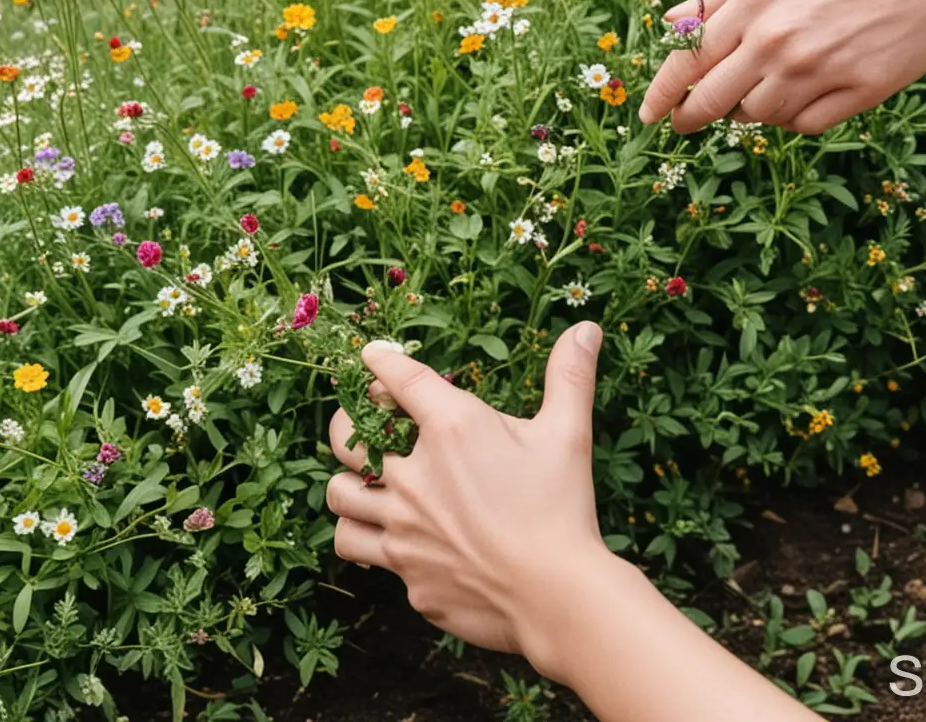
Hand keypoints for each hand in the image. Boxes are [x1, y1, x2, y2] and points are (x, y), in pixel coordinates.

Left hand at [325, 323, 611, 679]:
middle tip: (362, 426)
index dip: (380, 361)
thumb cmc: (561, 508)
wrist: (557, 598)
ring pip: (340, 500)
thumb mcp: (568, 433)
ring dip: (349, 486)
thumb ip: (569, 376)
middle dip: (346, 425)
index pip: (399, 379)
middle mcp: (414, 477)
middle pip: (345, 439)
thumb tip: (585, 327)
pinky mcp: (407, 578)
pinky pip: (369, 555)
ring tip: (366, 484)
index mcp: (451, 429)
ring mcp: (404, 532)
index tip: (372, 355)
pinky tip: (394, 539)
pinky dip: (374, 542)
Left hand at [638, 0, 925, 134]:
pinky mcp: (858, 91)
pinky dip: (793, 117)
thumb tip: (669, 24)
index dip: (662, 91)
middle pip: (714, 100)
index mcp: (754, 2)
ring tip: (759, 89)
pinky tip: (801, 93)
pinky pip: (804, 124)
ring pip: (759, 117)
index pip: (689, 59)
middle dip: (691, 116)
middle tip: (684, 122)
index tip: (649, 114)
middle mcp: (779, 40)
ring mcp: (819, 68)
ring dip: (749, 111)